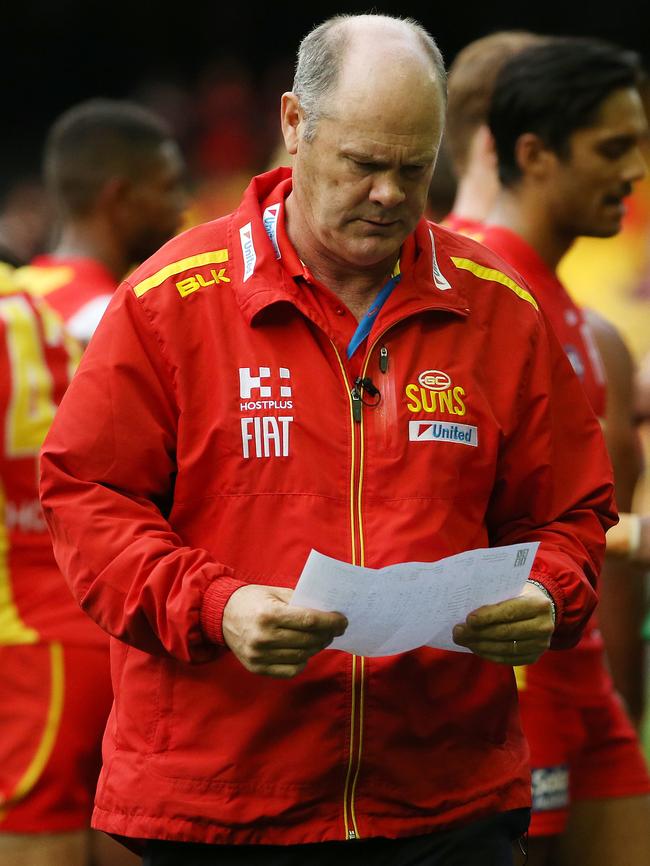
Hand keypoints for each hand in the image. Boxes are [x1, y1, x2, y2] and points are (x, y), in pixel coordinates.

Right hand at [222, 584, 347, 677]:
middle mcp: (263, 637)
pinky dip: (302, 662)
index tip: (343, 621)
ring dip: (317, 648)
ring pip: (301, 656)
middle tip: (335, 630)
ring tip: (322, 639)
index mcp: (269, 614)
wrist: (221, 614)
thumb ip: (300, 602)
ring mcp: (259, 655)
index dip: (330, 622)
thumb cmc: (253, 600)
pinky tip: (305, 652)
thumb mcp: (275, 593)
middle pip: (308, 640)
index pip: (309, 621)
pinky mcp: (256, 668)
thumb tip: (327, 612)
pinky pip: (289, 671)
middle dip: (327, 635)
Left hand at [452, 583, 554, 664]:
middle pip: (505, 633)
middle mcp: (544, 626)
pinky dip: (489, 655)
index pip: (509, 612)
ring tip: (463, 640)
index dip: (487, 617)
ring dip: (480, 646)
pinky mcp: (534, 657)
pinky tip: (476, 648)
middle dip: (478, 633)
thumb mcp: (512, 589)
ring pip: (505, 649)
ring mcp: (541, 645)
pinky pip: (508, 659)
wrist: (542, 610)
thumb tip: (467, 610)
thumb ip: (496, 598)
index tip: (469, 620)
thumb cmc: (520, 595)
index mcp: (538, 604)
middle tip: (458, 632)